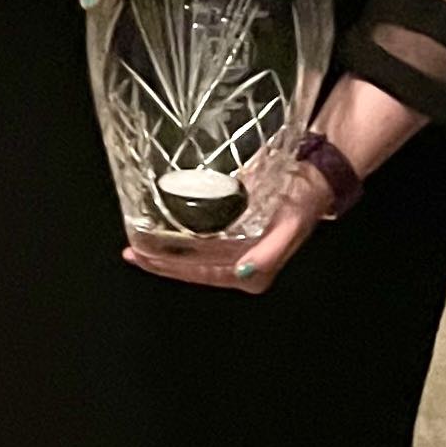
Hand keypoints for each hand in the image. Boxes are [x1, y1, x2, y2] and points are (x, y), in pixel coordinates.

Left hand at [124, 162, 331, 293]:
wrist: (314, 173)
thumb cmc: (304, 201)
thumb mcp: (289, 228)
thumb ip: (268, 255)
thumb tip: (241, 272)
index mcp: (251, 272)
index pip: (200, 274)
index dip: (170, 268)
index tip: (143, 256)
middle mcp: (239, 261)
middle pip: (190, 265)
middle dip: (159, 259)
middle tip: (132, 248)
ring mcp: (233, 244)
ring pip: (190, 251)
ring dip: (165, 246)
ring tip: (138, 237)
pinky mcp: (230, 224)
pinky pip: (198, 232)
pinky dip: (178, 228)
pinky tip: (160, 220)